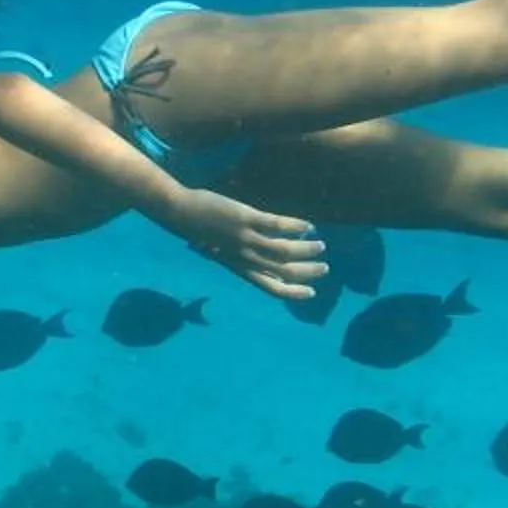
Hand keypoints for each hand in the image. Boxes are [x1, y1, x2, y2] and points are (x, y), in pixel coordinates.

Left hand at [161, 189, 326, 301]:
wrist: (182, 214)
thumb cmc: (199, 231)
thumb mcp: (219, 251)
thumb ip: (238, 257)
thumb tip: (257, 259)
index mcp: (239, 268)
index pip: (271, 287)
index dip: (293, 293)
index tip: (311, 293)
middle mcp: (245, 258)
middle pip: (284, 271)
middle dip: (307, 272)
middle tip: (324, 268)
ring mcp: (246, 239)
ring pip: (285, 251)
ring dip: (307, 250)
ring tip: (321, 245)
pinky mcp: (246, 219)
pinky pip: (278, 225)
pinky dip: (297, 226)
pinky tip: (308, 225)